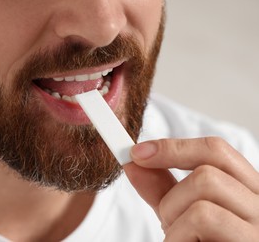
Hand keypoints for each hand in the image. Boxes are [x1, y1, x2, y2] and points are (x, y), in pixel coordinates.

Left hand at [123, 137, 258, 240]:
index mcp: (248, 189)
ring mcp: (258, 231)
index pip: (215, 150)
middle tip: (168, 222)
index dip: (173, 147)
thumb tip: (134, 162)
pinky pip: (201, 224)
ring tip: (180, 241)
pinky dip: (177, 239)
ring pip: (201, 203)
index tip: (136, 153)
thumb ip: (162, 189)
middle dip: (172, 198)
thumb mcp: (181, 214)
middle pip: (206, 174)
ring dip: (174, 223)